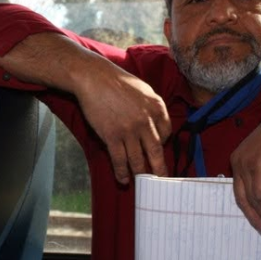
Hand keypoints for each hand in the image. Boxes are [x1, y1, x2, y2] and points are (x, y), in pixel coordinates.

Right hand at [75, 62, 171, 184]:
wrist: (94, 78)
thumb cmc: (117, 81)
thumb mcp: (143, 90)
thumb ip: (152, 107)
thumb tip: (155, 125)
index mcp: (157, 107)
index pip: (166, 132)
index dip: (162, 143)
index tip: (157, 149)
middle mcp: (146, 121)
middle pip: (156, 151)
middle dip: (159, 168)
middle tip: (162, 180)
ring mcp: (129, 130)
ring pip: (138, 159)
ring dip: (139, 173)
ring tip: (141, 182)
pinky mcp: (112, 136)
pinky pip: (119, 160)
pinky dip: (121, 172)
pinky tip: (123, 179)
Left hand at [230, 106, 260, 236]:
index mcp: (237, 161)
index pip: (239, 191)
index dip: (249, 209)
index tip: (260, 222)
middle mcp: (237, 163)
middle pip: (240, 198)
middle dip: (254, 218)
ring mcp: (245, 165)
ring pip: (251, 199)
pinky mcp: (257, 167)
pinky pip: (259, 195)